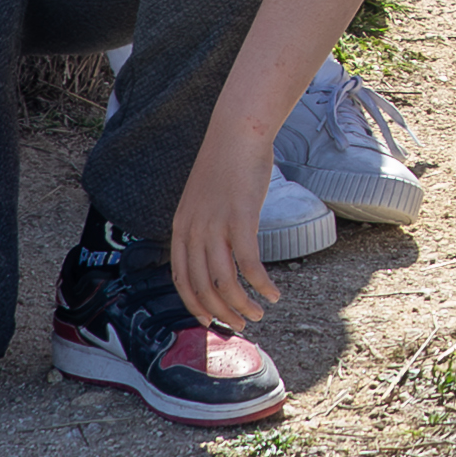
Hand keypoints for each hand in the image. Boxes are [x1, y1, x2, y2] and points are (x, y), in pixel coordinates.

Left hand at [171, 141, 284, 331]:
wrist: (237, 132)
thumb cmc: (226, 165)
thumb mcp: (203, 200)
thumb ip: (203, 227)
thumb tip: (215, 254)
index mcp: (181, 228)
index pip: (182, 280)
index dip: (196, 306)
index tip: (211, 321)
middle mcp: (194, 231)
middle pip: (203, 287)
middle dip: (222, 312)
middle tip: (241, 324)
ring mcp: (215, 226)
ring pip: (225, 282)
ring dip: (242, 305)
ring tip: (259, 313)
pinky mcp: (240, 219)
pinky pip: (249, 265)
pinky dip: (261, 285)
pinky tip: (274, 293)